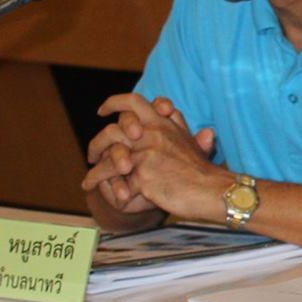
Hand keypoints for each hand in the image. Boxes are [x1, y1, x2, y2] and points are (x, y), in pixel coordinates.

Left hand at [83, 95, 217, 217]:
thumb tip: (169, 109)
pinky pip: (119, 183)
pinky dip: (112, 192)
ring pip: (110, 160)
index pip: (134, 102)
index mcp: (163, 124)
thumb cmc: (203, 170)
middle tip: (92, 154)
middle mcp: (153, 135)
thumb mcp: (191, 140)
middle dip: (96, 144)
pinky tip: (109, 198)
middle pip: (112, 131)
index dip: (115, 103)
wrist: (212, 190)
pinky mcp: (144, 177)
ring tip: (88, 182)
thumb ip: (177, 125)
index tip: (103, 110)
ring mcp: (147, 155)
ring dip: (96, 172)